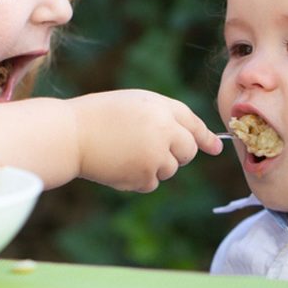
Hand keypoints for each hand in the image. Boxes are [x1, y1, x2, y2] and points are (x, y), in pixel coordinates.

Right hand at [70, 89, 221, 191]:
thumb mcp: (135, 104)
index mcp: (161, 108)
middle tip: (151, 148)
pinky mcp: (144, 176)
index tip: (216, 148)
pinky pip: (152, 183)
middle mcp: (164, 131)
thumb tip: (195, 142)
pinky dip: (138, 179)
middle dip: (177, 153)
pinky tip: (118, 165)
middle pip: (188, 151)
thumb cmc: (99, 116)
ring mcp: (156, 155)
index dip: (205, 137)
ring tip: (125, 152)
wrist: (71, 135)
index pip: (193, 123)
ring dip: (154, 166)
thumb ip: (164, 117)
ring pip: (170, 169)